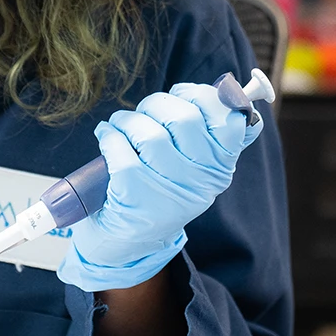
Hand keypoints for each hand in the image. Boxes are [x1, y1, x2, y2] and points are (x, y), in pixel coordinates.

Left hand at [57, 82, 262, 292]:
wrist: (129, 243)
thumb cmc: (161, 192)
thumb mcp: (196, 170)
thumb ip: (212, 135)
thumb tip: (230, 92)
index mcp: (220, 168)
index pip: (229, 119)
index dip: (202, 96)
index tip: (183, 95)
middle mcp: (200, 181)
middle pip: (184, 118)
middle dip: (157, 104)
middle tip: (144, 112)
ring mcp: (168, 191)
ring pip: (150, 133)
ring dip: (128, 120)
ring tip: (120, 125)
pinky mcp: (134, 197)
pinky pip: (121, 150)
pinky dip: (109, 136)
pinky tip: (106, 137)